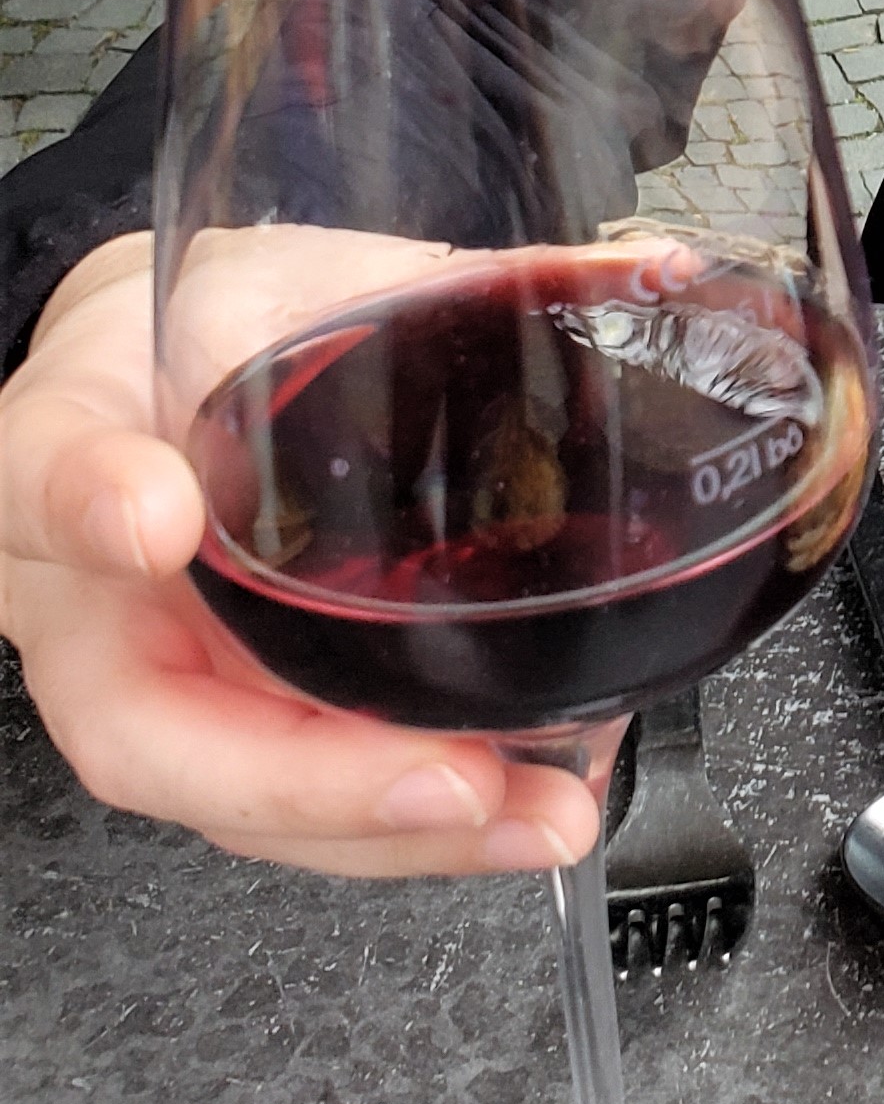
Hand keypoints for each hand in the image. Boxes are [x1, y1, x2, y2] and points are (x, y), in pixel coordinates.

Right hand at [0, 234, 604, 877]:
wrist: (174, 379)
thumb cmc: (204, 338)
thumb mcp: (277, 274)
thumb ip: (401, 283)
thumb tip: (608, 280)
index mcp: (58, 452)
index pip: (39, 473)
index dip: (84, 501)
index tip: (152, 513)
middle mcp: (90, 600)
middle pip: (147, 732)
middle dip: (310, 781)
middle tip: (447, 779)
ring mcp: (165, 682)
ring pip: (239, 797)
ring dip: (388, 829)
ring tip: (528, 817)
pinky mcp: (246, 720)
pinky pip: (312, 791)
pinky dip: (421, 819)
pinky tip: (530, 799)